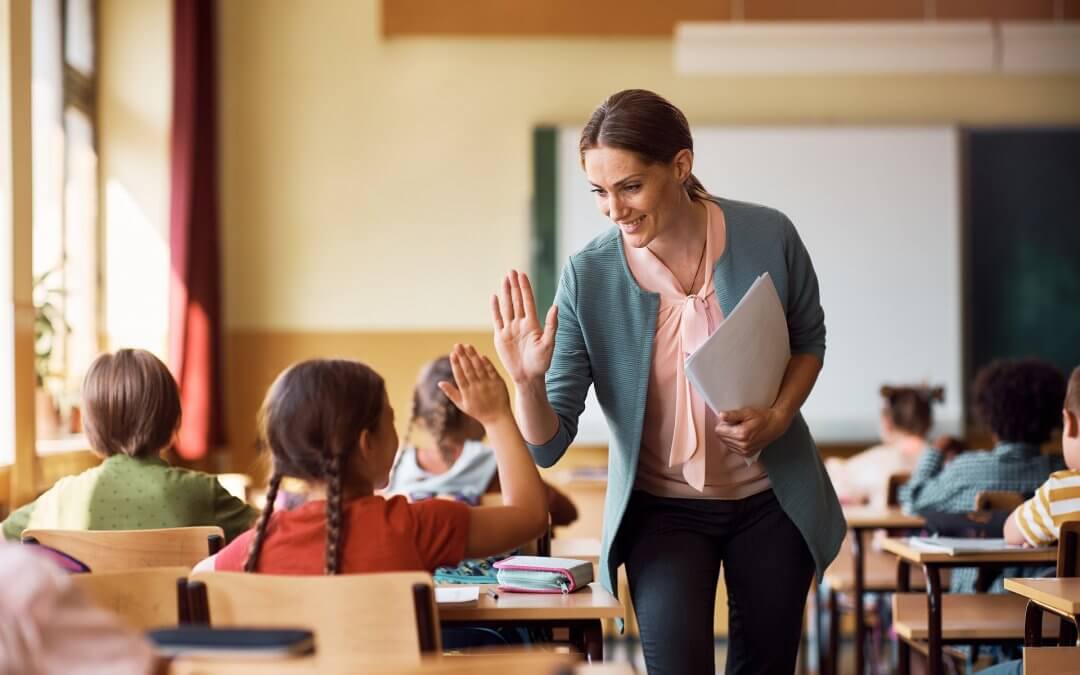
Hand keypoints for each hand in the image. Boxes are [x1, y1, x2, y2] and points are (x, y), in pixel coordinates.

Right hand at [437, 344, 511, 426]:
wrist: (497, 418)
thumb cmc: (478, 411)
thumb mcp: (462, 405)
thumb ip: (451, 393)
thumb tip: (439, 383)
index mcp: (467, 393)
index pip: (460, 376)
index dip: (456, 364)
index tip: (452, 354)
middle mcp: (477, 388)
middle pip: (468, 369)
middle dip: (462, 356)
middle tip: (457, 345)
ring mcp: (488, 385)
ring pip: (479, 367)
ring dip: (473, 356)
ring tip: (467, 346)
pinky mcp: (498, 383)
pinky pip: (491, 371)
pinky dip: (487, 363)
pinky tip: (481, 355)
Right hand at [491, 270, 556, 384]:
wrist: (528, 377)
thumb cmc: (542, 362)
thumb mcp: (549, 344)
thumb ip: (551, 325)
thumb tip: (555, 306)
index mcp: (532, 324)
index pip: (528, 301)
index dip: (525, 288)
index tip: (522, 274)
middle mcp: (521, 324)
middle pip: (517, 300)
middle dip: (514, 286)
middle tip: (511, 271)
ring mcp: (510, 329)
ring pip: (507, 307)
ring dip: (505, 293)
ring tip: (504, 279)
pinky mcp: (501, 337)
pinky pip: (497, 319)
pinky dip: (495, 308)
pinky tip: (494, 297)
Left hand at [713, 407, 790, 455]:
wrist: (775, 426)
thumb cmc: (763, 417)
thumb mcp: (748, 412)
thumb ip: (733, 415)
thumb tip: (721, 415)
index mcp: (741, 434)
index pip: (718, 430)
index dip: (723, 423)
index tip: (730, 419)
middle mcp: (742, 445)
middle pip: (721, 437)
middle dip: (726, 429)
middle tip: (736, 423)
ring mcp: (744, 451)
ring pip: (726, 443)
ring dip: (729, 436)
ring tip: (740, 429)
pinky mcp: (746, 454)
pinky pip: (732, 448)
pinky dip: (734, 441)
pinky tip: (742, 436)